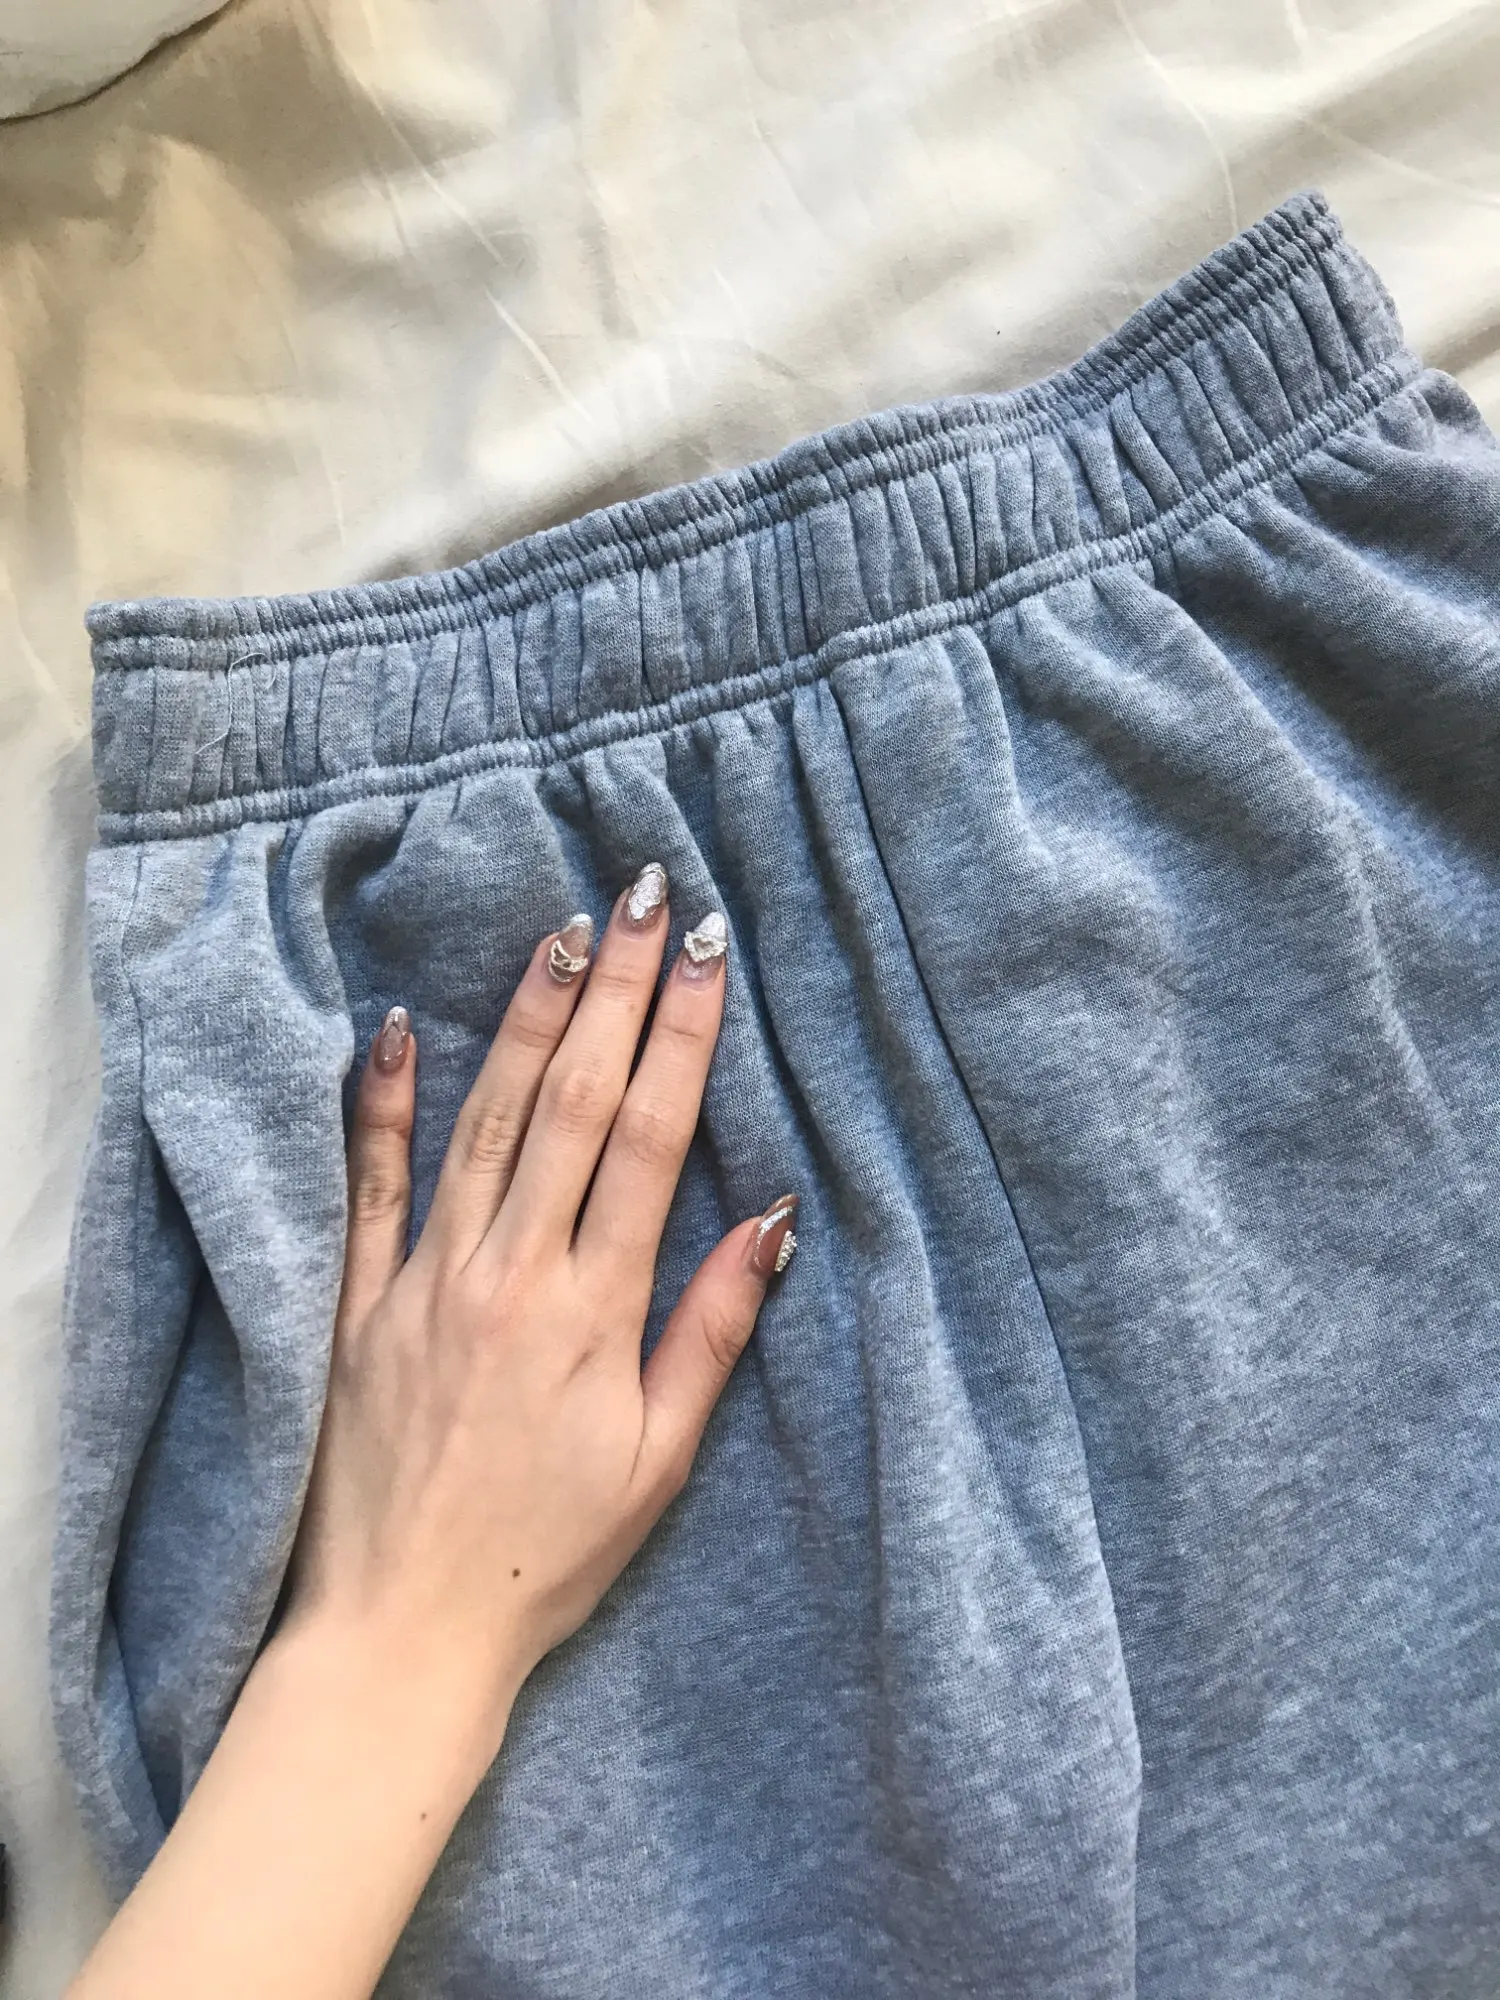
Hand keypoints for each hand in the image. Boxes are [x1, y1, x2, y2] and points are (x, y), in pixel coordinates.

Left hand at [284, 861, 798, 1728]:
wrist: (404, 1628)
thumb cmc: (549, 1556)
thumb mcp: (661, 1460)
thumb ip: (712, 1331)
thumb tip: (773, 1219)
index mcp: (594, 1310)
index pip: (651, 1141)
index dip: (684, 1037)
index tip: (708, 955)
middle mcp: (511, 1272)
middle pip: (574, 1104)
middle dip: (617, 991)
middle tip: (645, 896)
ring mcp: (425, 1279)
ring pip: (484, 1120)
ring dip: (528, 1020)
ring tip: (562, 931)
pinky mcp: (356, 1303)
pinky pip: (369, 1186)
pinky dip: (381, 1103)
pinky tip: (396, 1026)